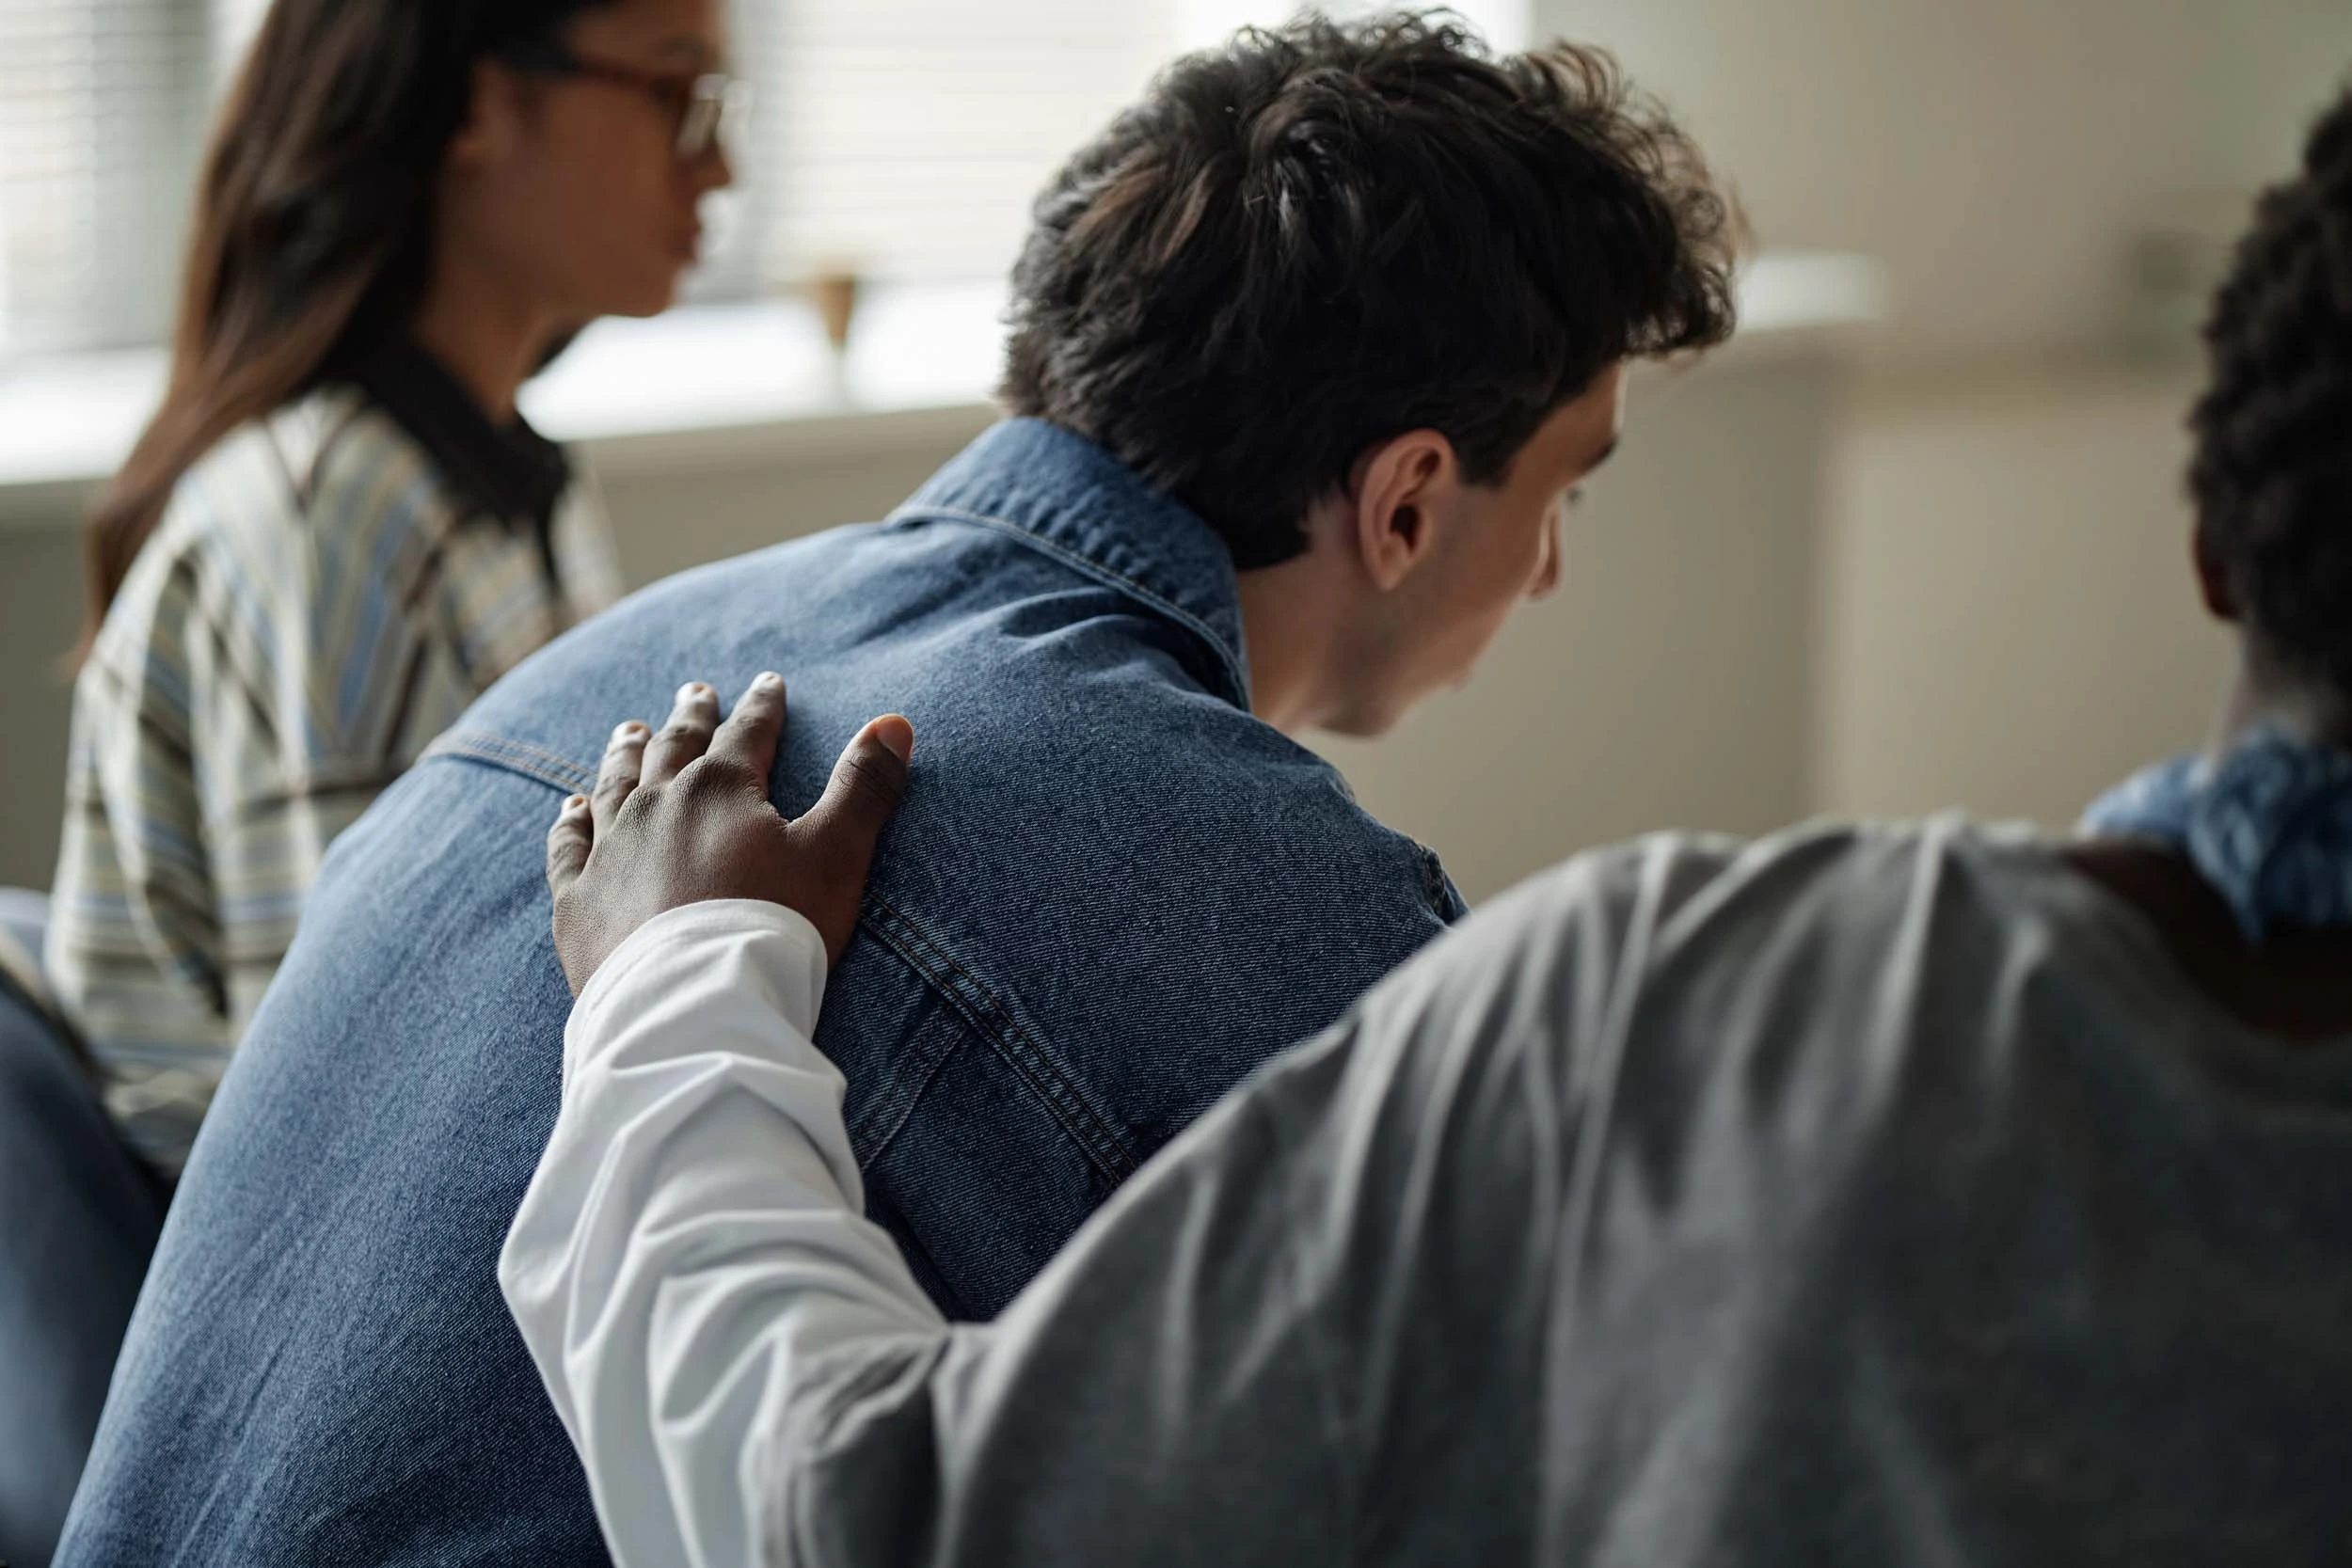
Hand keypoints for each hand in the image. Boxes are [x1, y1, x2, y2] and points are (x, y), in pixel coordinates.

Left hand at [545, 673, 913, 994]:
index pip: (747, 733)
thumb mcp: (836, 856)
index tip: (767, 683)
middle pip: (675, 748)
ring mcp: (611, 852)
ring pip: (615, 786)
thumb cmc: (774, 929)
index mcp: (720, 789)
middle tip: (694, 692)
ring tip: (629, 731)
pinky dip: (570, 824)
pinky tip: (570, 810)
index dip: (762, 706)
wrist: (693, 1010)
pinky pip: (569, 849)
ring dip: (624, 755)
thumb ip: (863, 788)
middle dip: (690, 718)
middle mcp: (657, 806)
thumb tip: (894, 722)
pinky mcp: (578, 902)